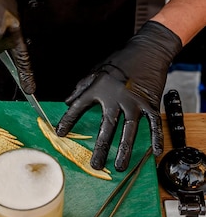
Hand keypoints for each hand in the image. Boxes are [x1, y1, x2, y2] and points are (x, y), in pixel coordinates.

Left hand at [56, 21, 181, 170]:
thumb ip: (82, 87)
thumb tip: (68, 101)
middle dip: (100, 148)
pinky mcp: (151, 102)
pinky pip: (153, 123)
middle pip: (107, 127)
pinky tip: (154, 152)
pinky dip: (156, 138)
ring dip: (124, 150)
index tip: (60, 133)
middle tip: (95, 165)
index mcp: (99, 88)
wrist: (147, 50)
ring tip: (120, 166)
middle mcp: (116, 97)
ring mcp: (135, 101)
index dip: (68, 120)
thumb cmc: (120, 60)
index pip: (79, 106)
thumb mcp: (96, 70)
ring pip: (129, 130)